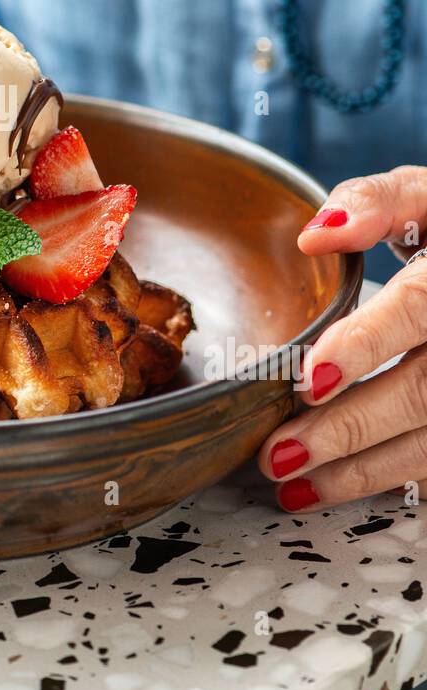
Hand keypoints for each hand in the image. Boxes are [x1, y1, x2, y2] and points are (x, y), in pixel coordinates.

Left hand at [258, 167, 426, 511]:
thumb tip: (316, 235)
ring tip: (294, 485)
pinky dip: (389, 479)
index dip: (366, 344)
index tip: (312, 378)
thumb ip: (375, 203)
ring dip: (363, 471)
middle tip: (277, 454)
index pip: (419, 307)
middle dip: (348, 428)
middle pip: (423, 392)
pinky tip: (335, 486)